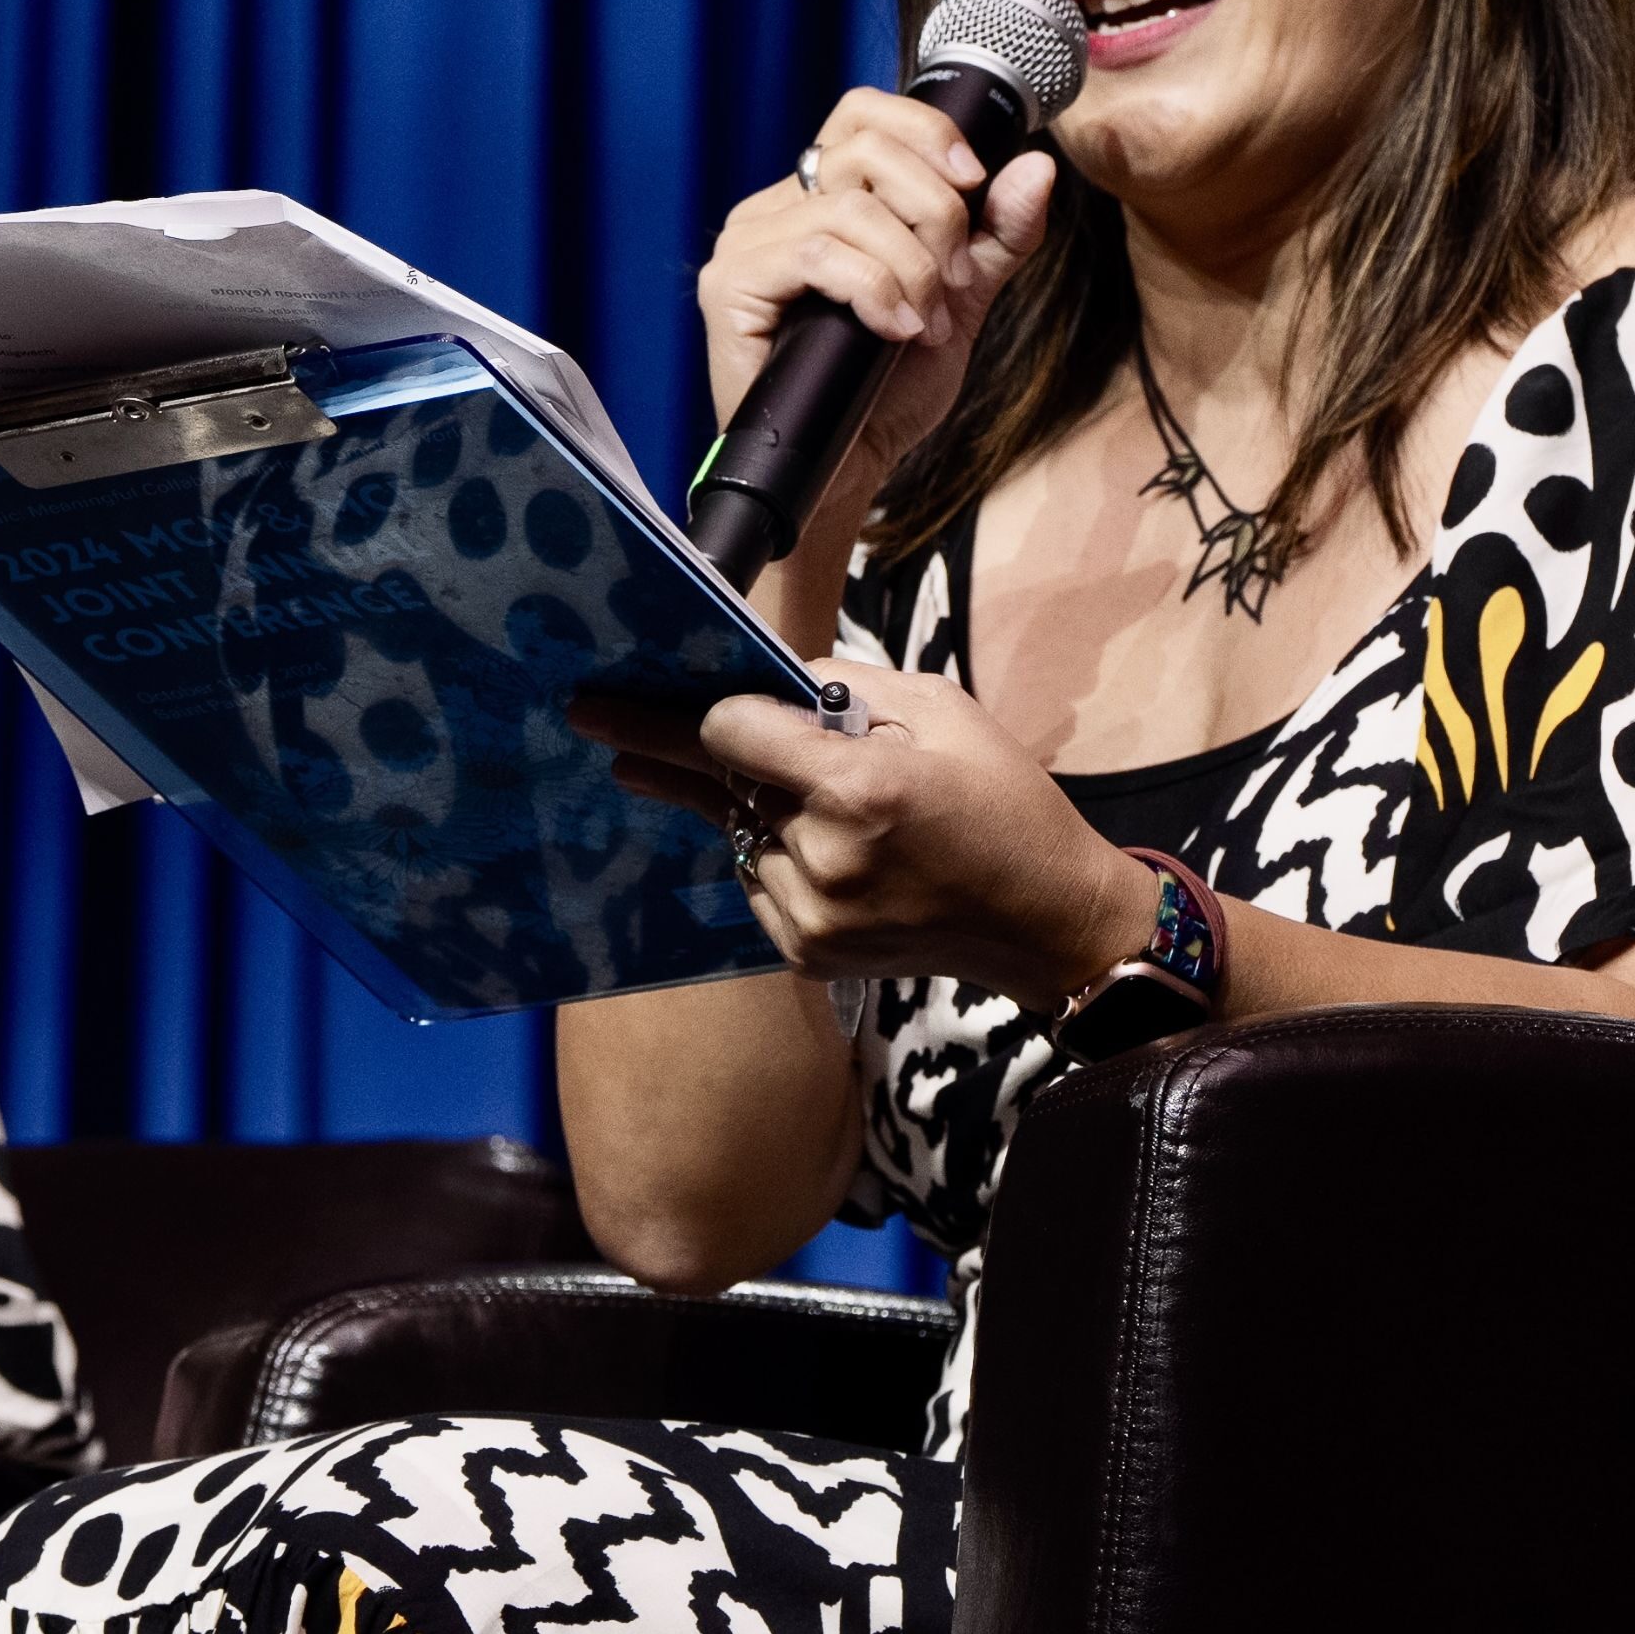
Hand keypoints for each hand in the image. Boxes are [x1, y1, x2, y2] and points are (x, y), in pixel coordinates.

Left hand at [575, 658, 1156, 1002]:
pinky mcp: (806, 953)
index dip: (707, 708)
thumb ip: (845, 689)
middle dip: (666, 747)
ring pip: (735, 833)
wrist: (1046, 921)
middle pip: (721, 785)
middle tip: (588, 713)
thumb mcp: (939, 710)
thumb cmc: (1004, 801)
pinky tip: (802, 834)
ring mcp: (811, 915)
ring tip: (748, 778)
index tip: (644, 690)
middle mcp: (825, 858)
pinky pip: (755, 878)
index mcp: (860, 790)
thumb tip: (771, 680)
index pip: (732, 735)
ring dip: (740, 801)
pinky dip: (766, 848)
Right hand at [696, 91, 1054, 542]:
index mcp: (819, 196)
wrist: (848, 469)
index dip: (925, 131)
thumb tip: (1037, 166)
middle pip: (865, 150)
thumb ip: (998, 234)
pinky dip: (874, 289)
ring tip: (923, 324)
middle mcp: (775, 208)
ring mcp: (747, 244)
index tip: (973, 181)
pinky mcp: (729, 286)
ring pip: (849, 208)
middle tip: (956, 282)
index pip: (863, 113)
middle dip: (935, 214)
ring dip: (912, 268)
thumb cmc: (886, 389)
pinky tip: (892, 330)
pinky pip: (817, 253)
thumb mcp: (961, 300)